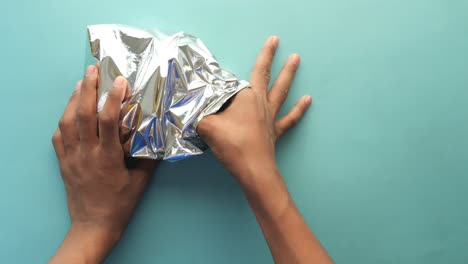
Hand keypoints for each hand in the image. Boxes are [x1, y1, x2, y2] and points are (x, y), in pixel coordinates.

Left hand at [50, 65, 157, 262]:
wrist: (93, 225)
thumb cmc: (120, 204)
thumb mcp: (140, 182)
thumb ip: (148, 157)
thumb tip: (158, 135)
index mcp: (107, 157)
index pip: (108, 121)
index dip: (113, 98)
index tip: (120, 81)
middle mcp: (86, 153)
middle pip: (82, 114)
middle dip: (87, 88)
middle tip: (92, 70)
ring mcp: (71, 157)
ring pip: (67, 121)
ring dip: (73, 99)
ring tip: (80, 83)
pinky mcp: (63, 162)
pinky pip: (58, 136)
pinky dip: (64, 119)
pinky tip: (70, 110)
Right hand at [198, 37, 331, 263]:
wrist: (253, 170)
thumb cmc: (232, 145)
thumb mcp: (207, 126)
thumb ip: (200, 115)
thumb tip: (191, 111)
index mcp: (245, 97)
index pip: (234, 80)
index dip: (223, 76)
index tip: (212, 72)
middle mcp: (260, 102)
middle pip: (265, 75)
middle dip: (269, 56)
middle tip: (276, 40)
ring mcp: (270, 117)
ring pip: (281, 91)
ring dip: (289, 74)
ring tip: (296, 59)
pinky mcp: (275, 132)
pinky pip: (289, 118)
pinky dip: (299, 109)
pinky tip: (308, 99)